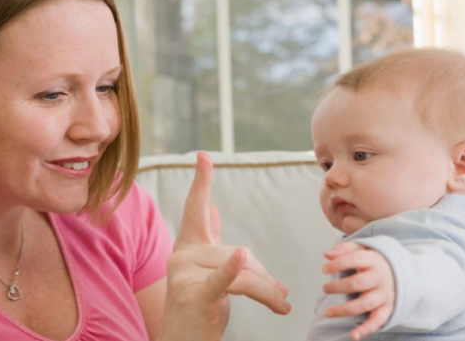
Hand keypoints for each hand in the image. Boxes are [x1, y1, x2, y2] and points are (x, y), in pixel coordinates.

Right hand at [159, 152, 290, 340]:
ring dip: (267, 291)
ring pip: (241, 271)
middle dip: (265, 277)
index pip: (196, 209)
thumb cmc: (198, 308)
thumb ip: (208, 238)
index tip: (204, 155)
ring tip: (283, 305)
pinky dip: (232, 271)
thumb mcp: (207, 270)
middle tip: (283, 296)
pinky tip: (241, 259)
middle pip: (238, 252)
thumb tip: (215, 207)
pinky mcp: (193, 295)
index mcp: (188, 246)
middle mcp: (182, 255)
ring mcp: (184, 275)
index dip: (201, 182)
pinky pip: (220, 281)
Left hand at [322, 242, 394, 340]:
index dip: (338, 264)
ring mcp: (385, 294)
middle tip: (325, 288)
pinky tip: (353, 335)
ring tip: (328, 312)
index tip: (324, 269)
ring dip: (345, 309)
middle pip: (358, 283)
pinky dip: (366, 329)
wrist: (402, 272)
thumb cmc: (374, 261)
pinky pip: (378, 320)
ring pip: (364, 304)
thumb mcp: (362, 249)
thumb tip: (327, 255)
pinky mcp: (388, 308)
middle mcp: (381, 277)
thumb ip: (344, 249)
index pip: (356, 259)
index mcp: (375, 260)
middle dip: (338, 287)